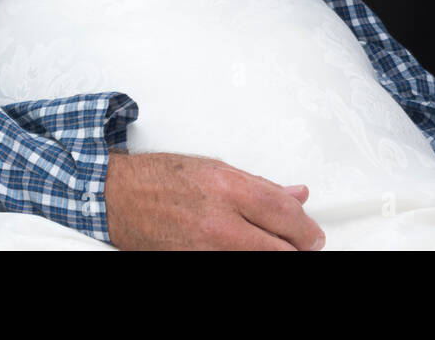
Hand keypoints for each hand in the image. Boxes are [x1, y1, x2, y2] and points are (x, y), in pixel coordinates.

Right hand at [104, 151, 325, 249]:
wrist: (120, 197)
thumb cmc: (163, 178)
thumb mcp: (218, 169)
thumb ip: (261, 186)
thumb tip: (297, 196)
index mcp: (228, 188)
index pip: (285, 215)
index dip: (307, 229)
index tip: (313, 235)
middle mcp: (218, 220)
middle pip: (279, 248)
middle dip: (297, 250)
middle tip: (302, 247)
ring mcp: (205, 248)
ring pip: (257, 261)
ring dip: (271, 255)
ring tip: (273, 248)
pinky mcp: (193, 262)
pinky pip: (231, 265)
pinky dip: (244, 259)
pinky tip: (245, 251)